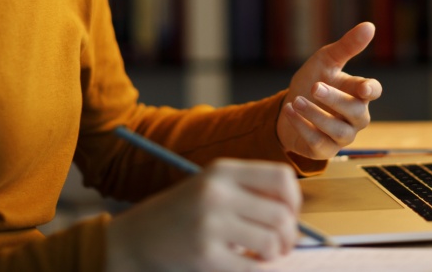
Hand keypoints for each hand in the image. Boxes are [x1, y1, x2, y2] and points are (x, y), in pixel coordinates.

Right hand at [105, 159, 300, 271]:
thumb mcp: (212, 187)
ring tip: (265, 254)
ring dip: (274, 253)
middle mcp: (217, 193)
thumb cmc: (184, 213)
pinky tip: (246, 263)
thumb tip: (295, 215)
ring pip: (271, 242)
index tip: (290, 214)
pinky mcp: (205, 256)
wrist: (136, 239)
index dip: (294, 199)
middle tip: (283, 245)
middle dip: (290, 234)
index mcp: (223, 170)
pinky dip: (257, 269)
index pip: (281, 178)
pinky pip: (252, 267)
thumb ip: (249, 191)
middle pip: (281, 214)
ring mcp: (210, 224)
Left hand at [278, 22, 382, 160]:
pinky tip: (290, 111)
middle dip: (335, 99)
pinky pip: (319, 143)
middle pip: (356, 112)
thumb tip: (369, 26)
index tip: (363, 88)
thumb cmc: (313, 81)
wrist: (289, 107)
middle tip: (315, 87)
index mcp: (359, 93)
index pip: (373, 91)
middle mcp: (356, 116)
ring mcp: (342, 136)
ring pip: (338, 130)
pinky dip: (304, 127)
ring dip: (316, 115)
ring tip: (297, 101)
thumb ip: (347, 46)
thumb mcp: (326, 60)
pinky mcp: (325, 150)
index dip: (370, 90)